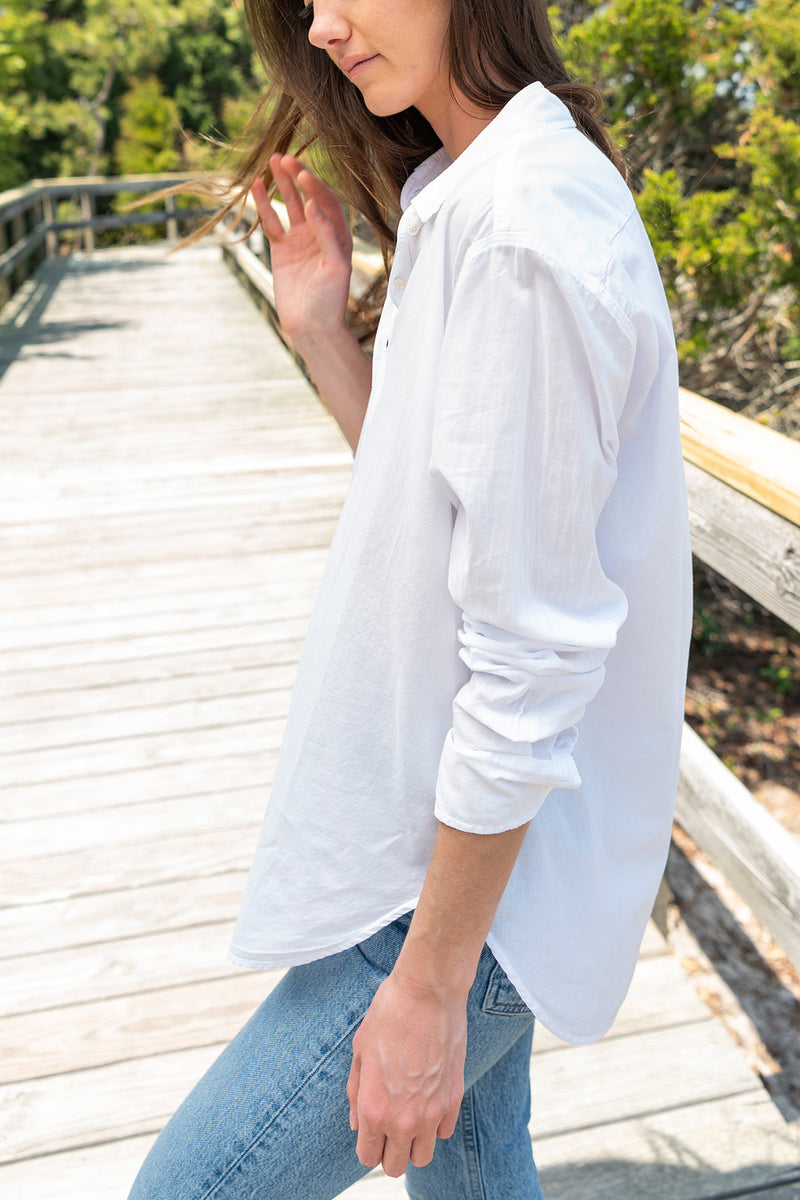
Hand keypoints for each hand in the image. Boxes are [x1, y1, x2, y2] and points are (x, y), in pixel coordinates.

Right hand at [251, 155, 352, 346]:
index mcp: (338, 235)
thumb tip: (312, 206)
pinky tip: (257, 186)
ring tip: (271, 161)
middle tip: (284, 158)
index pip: (327, 201)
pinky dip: (264, 204)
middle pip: (308, 196)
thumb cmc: (330, 301)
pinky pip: (272, 221)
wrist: (312, 327)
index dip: (315, 186)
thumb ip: (326, 237)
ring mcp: (299, 239)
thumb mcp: (335, 269)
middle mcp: (320, 233)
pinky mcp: (282, 249)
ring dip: (282, 183)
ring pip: (289, 204)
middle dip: (297, 176)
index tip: (302, 173)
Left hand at [347, 970, 466, 1177]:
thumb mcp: (359, 1051)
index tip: (370, 1131)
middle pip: (396, 1166)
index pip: (368, 1157)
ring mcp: (432, 1111)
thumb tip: (358, 1122)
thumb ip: (356, 1093)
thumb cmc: (388, 1014)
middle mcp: (403, 1119)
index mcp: (374, 1109)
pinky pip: (444, 1132)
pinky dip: (435, 1124)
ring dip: (413, 1144)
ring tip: (408, 1117)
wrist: (428, 992)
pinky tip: (427, 1099)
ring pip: (423, 1157)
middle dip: (388, 1151)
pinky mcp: (454, 1098)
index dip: (367, 1146)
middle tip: (387, 1126)